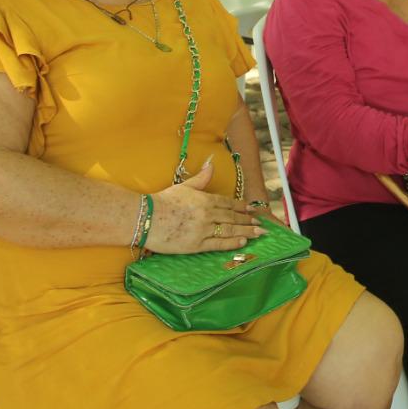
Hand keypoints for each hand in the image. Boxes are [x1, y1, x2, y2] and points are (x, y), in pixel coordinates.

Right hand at [147, 157, 263, 252]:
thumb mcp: (183, 186)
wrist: (146, 218)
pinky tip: (243, 242)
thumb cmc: (162, 201)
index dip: (242, 207)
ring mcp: (203, 229)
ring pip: (229, 230)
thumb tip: (211, 164)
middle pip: (232, 217)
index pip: (228, 203)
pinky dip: (232, 243)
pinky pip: (218, 244)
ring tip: (259, 233)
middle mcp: (208, 214)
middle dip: (248, 220)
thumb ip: (200, 178)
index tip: (252, 210)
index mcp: (205, 199)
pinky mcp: (196, 244)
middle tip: (261, 224)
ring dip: (246, 231)